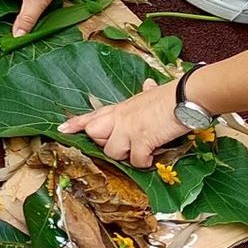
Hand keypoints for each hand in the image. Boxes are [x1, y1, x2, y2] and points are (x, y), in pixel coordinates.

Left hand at [59, 78, 184, 167]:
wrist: (186, 96)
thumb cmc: (170, 95)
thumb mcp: (150, 94)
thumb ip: (145, 94)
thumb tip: (148, 85)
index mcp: (120, 108)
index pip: (92, 116)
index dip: (76, 124)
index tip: (62, 129)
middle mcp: (119, 118)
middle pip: (95, 136)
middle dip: (107, 144)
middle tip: (125, 144)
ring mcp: (129, 129)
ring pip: (113, 152)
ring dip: (128, 156)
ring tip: (144, 149)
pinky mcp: (142, 139)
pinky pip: (136, 160)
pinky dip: (145, 162)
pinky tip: (154, 155)